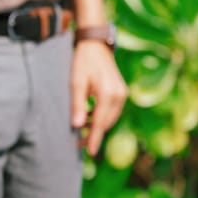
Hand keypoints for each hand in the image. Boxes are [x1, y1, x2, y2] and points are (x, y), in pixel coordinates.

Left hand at [70, 41, 127, 155]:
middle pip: (107, 122)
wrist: (96, 45)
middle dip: (94, 134)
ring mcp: (122, 93)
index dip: (94, 138)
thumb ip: (77, 105)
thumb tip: (77, 126)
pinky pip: (112, 110)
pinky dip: (102, 117)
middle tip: (77, 143)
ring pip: (110, 118)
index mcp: (107, 93)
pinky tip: (89, 118)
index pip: (100, 122)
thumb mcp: (75, 82)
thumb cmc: (82, 62)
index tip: (89, 152)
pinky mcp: (121, 92)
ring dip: (98, 126)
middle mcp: (119, 95)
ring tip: (81, 132)